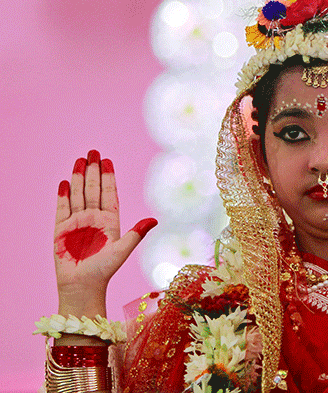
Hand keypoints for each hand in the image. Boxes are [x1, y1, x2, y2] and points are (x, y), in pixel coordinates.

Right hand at [55, 150, 155, 315]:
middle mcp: (94, 218)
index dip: (108, 177)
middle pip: (92, 189)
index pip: (108, 193)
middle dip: (93, 170)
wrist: (82, 286)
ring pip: (78, 195)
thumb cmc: (104, 271)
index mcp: (110, 221)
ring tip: (79, 160)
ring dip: (78, 178)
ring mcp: (77, 223)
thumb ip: (136, 233)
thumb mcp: (123, 250)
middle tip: (93, 151)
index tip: (107, 160)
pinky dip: (63, 195)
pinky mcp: (61, 230)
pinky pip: (62, 209)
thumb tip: (154, 219)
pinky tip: (64, 182)